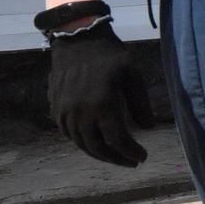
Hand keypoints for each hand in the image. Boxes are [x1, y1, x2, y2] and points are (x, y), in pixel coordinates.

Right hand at [47, 20, 153, 166]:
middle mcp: (80, 113)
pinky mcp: (55, 110)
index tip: (143, 157)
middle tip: (131, 162)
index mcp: (102, 105)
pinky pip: (69, 134)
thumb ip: (141, 103)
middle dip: (116, 159)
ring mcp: (64, 113)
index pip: (117, 140)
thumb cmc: (110, 56)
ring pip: (82, 144)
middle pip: (98, 147)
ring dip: (99, 153)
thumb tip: (149, 127)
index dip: (131, 152)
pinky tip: (96, 142)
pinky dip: (84, 143)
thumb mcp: (133, 75)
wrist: (77, 41)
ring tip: (116, 156)